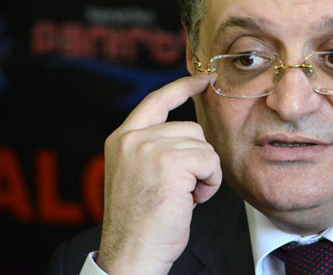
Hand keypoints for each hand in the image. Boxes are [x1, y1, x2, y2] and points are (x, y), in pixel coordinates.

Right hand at [96, 75, 221, 274]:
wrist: (132, 254)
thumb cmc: (141, 222)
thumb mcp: (139, 174)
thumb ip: (155, 147)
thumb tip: (189, 132)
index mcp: (122, 139)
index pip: (156, 100)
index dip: (182, 87)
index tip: (202, 79)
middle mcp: (132, 138)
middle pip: (191, 128)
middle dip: (197, 159)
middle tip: (181, 189)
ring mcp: (150, 147)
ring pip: (203, 146)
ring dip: (203, 174)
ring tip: (183, 196)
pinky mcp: (171, 161)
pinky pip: (210, 161)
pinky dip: (210, 183)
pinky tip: (190, 200)